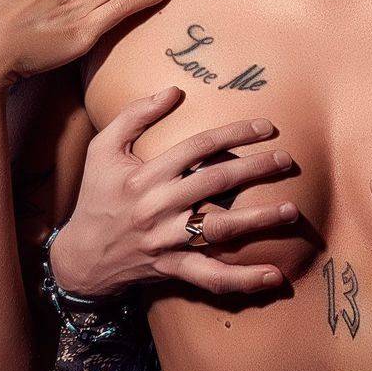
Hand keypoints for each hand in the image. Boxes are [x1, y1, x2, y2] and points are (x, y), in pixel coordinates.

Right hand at [51, 84, 296, 297]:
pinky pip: (211, 277)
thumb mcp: (102, 148)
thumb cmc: (96, 195)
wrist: (79, 257)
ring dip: (259, 220)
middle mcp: (159, 207)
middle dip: (255, 168)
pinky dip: (243, 280)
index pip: (198, 146)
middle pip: (216, 181)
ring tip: (291, 210)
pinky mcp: (173, 268)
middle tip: (286, 159)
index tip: (265, 127)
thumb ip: (134, 115)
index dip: (234, 133)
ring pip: (220, 229)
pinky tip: (274, 276)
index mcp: (146, 175)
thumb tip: (174, 90)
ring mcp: (167, 240)